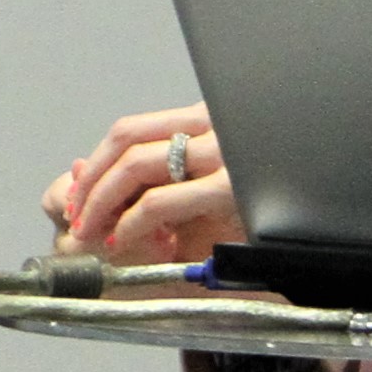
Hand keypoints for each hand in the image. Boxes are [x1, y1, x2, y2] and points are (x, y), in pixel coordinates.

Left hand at [44, 101, 243, 264]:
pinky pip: (158, 202)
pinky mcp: (229, 189)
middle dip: (89, 181)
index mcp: (206, 122)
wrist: (296, 250)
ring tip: (92, 231)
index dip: (96, 162)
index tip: (78, 195)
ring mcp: (223, 153)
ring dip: (101, 200)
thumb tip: (74, 171)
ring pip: (136, 163)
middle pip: (126, 138)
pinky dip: (130, 223)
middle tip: (76, 217)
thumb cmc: (242, 223)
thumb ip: (136, 186)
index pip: (133, 129)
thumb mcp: (184, 200)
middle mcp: (214, 126)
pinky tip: (123, 239)